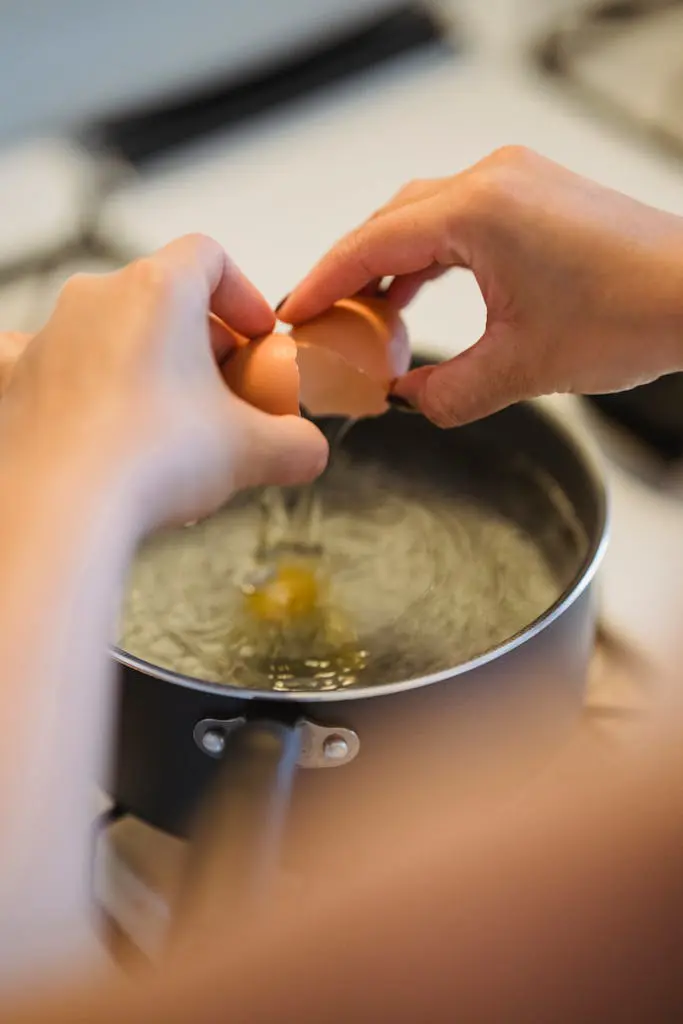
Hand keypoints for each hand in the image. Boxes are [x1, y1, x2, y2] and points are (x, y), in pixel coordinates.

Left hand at [0, 235, 327, 528]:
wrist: (63, 509)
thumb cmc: (154, 460)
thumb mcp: (252, 452)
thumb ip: (295, 444)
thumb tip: (309, 451)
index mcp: (159, 291)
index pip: (208, 257)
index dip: (242, 293)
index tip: (257, 336)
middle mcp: (97, 297)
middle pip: (160, 299)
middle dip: (198, 341)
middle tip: (224, 393)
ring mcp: (49, 335)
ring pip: (107, 330)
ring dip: (142, 360)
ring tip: (165, 416)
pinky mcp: (15, 377)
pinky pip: (47, 362)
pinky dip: (73, 379)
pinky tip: (89, 411)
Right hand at [280, 147, 682, 425]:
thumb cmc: (632, 314)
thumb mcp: (521, 368)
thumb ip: (447, 391)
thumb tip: (407, 401)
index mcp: (478, 211)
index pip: (373, 243)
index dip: (325, 281)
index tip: (295, 311)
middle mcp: (493, 181)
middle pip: (388, 222)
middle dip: (349, 273)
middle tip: (321, 320)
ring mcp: (516, 181)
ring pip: (421, 216)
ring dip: (387, 264)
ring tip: (362, 317)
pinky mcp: (534, 195)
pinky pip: (457, 218)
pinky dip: (427, 256)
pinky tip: (413, 294)